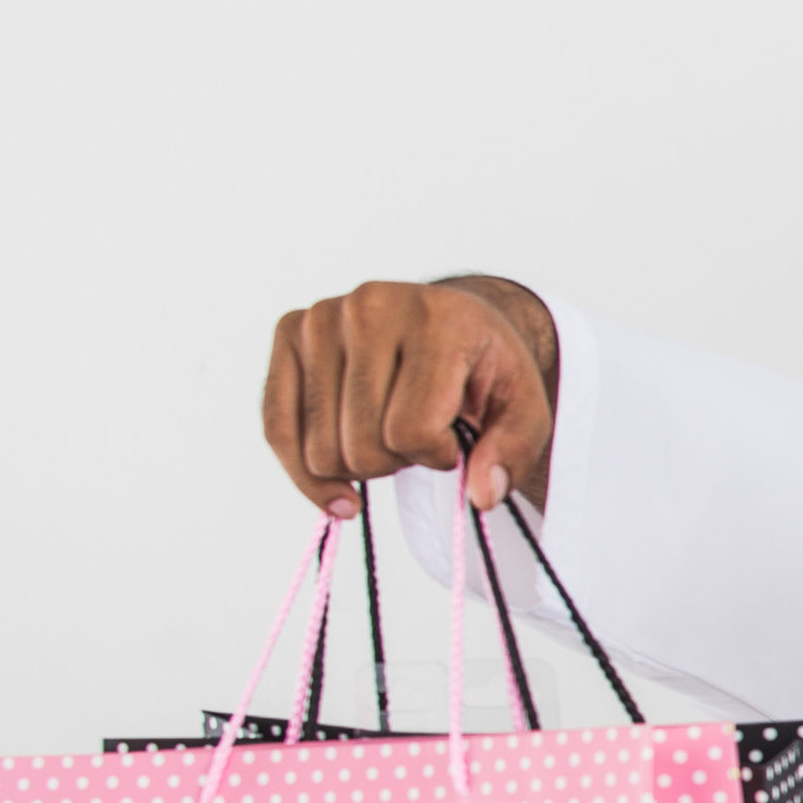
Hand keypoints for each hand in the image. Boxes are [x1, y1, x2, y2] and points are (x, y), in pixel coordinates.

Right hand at [262, 277, 559, 516]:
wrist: (452, 321)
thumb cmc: (484, 369)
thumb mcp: (525, 410)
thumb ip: (514, 454)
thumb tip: (480, 496)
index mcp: (435, 320)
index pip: (411, 432)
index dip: (437, 457)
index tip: (453, 441)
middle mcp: (371, 307)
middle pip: (361, 447)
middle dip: (396, 464)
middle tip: (417, 439)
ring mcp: (322, 317)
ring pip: (319, 451)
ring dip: (358, 465)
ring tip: (385, 434)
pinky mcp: (289, 333)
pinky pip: (277, 429)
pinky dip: (306, 473)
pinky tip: (338, 491)